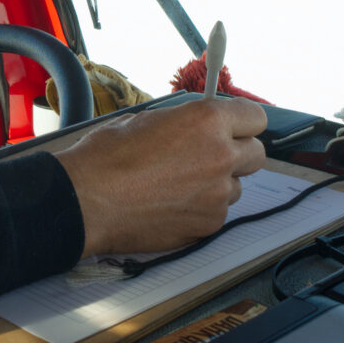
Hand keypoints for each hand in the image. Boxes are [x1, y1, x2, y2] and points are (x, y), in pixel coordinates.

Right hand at [54, 97, 269, 257]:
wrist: (86, 201)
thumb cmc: (106, 158)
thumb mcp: (145, 120)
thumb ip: (184, 122)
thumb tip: (196, 127)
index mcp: (207, 121)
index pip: (255, 118)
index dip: (242, 123)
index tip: (234, 128)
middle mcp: (221, 156)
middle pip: (256, 154)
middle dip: (237, 153)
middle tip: (209, 156)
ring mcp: (217, 195)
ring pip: (235, 187)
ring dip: (217, 184)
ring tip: (178, 184)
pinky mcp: (207, 224)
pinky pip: (217, 212)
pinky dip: (201, 208)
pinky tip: (170, 204)